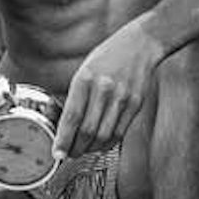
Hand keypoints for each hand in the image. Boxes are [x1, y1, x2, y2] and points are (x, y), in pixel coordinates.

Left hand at [56, 22, 163, 156]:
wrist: (140, 44)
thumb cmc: (108, 57)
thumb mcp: (84, 71)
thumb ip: (75, 97)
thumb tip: (62, 125)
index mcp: (85, 79)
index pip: (71, 117)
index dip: (63, 140)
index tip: (58, 153)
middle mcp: (104, 89)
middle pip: (87, 131)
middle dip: (76, 148)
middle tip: (69, 154)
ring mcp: (122, 97)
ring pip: (103, 136)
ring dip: (91, 149)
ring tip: (84, 150)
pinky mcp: (136, 104)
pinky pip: (119, 133)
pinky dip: (107, 144)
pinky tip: (100, 143)